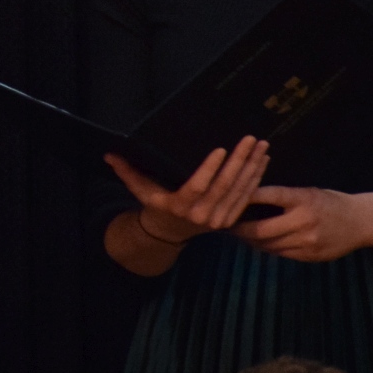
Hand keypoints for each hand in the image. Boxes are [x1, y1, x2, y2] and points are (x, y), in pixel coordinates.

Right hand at [104, 135, 268, 243]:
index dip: (210, 169)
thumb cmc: (155, 204)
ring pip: (239, 191)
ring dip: (253, 167)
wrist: (170, 232)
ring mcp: (219, 219)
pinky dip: (257, 178)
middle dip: (240, 161)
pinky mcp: (231, 219)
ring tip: (261, 146)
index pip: (198, 187)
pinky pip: (246, 197)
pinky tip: (263, 161)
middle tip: (250, 140)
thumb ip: (127, 172)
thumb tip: (109, 154)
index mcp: (179, 206)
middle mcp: (201, 215)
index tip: (221, 149)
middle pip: (225, 186)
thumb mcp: (140, 189)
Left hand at [232, 187, 372, 262]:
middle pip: (262, 229)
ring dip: (251, 241)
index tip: (226, 199)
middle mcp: (304, 222)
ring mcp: (307, 242)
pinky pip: (280, 254)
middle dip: (240, 229)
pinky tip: (257, 243)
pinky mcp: (309, 256)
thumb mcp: (309, 192)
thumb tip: (248, 200)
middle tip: (225, 225)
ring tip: (238, 234)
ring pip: (269, 245)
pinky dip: (266, 248)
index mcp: (304, 199)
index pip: (269, 196)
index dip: (245, 198)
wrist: (361, 222)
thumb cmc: (330, 202)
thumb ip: (283, 197)